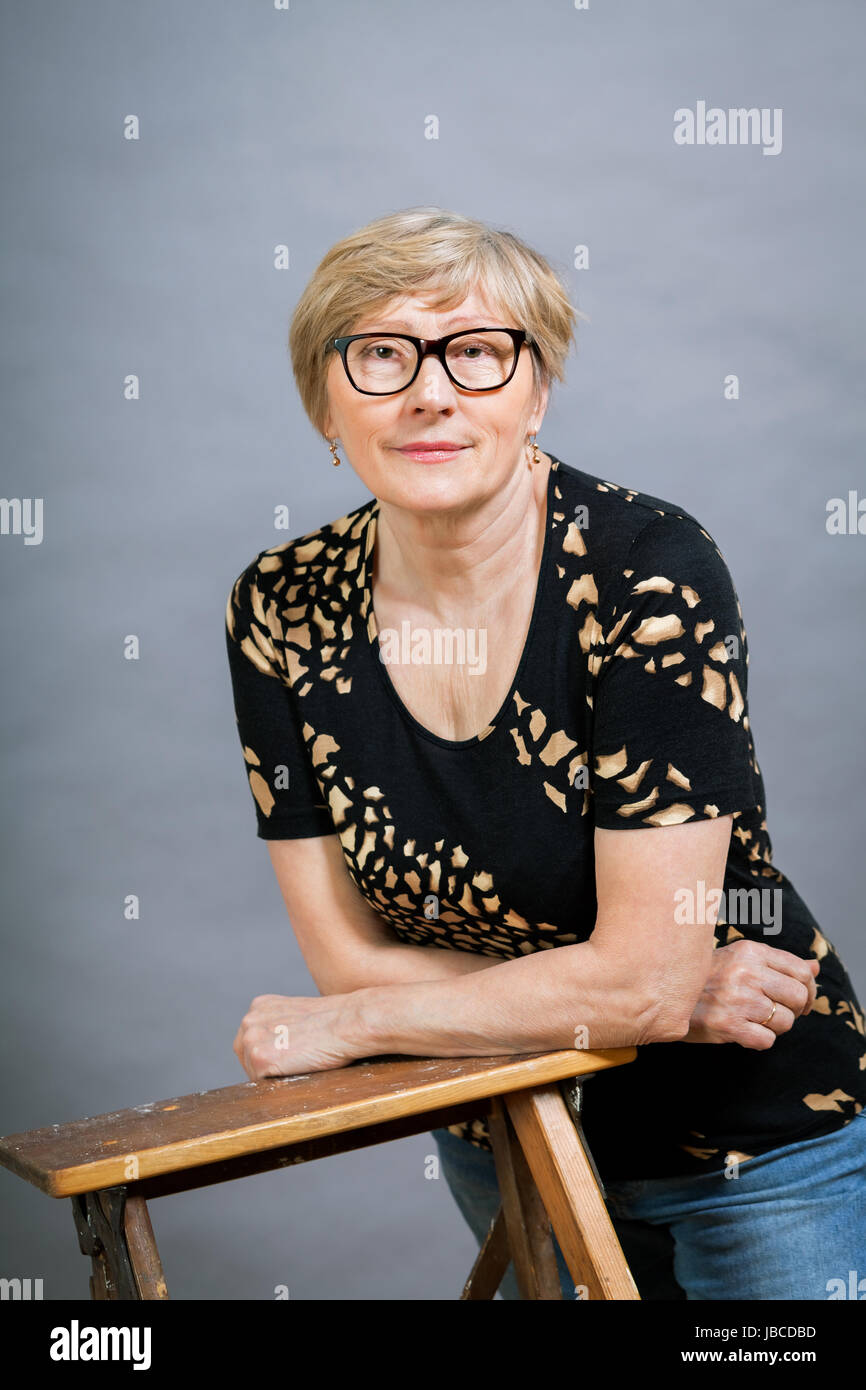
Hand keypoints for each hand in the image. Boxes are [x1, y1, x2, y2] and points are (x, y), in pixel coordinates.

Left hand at [232, 992, 363, 1079]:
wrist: (347, 1023)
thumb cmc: (333, 1021)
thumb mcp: (297, 1015)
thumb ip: (279, 1026)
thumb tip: (276, 1047)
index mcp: (259, 1006)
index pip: (250, 1039)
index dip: (265, 1053)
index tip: (282, 1059)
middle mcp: (250, 1020)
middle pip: (245, 1055)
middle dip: (262, 1066)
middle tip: (288, 1069)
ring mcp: (253, 1040)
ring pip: (252, 1071)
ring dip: (270, 1076)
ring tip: (296, 1069)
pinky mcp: (261, 1059)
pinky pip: (260, 1084)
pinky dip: (276, 1085)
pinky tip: (296, 1073)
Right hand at [683, 938, 819, 1047]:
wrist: (665, 994)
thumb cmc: (706, 978)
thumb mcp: (740, 959)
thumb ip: (778, 963)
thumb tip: (815, 967)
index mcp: (750, 951)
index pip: (801, 971)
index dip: (808, 989)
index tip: (799, 1000)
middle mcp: (746, 972)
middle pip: (798, 996)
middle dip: (794, 1010)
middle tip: (779, 1013)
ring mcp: (738, 999)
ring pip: (785, 1021)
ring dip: (774, 1026)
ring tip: (754, 1020)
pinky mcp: (729, 1025)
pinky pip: (767, 1041)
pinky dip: (759, 1040)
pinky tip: (743, 1031)